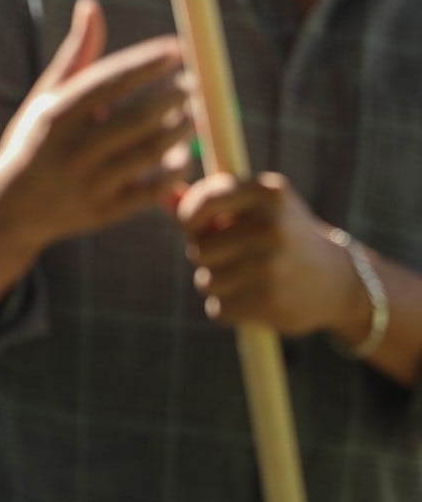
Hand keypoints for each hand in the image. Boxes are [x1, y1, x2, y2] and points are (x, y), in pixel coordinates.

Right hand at [0, 0, 194, 254]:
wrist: (9, 207)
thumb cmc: (35, 141)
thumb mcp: (46, 97)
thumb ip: (77, 55)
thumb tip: (91, 5)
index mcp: (56, 114)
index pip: (112, 81)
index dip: (148, 63)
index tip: (177, 49)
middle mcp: (71, 148)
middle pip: (138, 117)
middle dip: (173, 98)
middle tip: (192, 86)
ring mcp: (87, 182)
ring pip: (149, 153)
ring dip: (179, 132)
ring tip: (191, 117)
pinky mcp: (102, 212)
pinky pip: (150, 190)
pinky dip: (172, 172)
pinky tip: (181, 156)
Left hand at [177, 172, 366, 339]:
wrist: (338, 281)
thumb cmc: (281, 235)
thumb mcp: (255, 207)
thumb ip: (210, 200)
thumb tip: (163, 196)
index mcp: (268, 193)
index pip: (202, 203)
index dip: (189, 219)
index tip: (195, 226)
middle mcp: (271, 227)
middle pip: (197, 248)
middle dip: (206, 256)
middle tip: (232, 256)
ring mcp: (272, 266)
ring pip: (205, 280)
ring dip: (217, 283)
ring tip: (247, 277)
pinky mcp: (271, 302)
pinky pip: (219, 308)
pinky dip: (229, 307)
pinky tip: (255, 298)